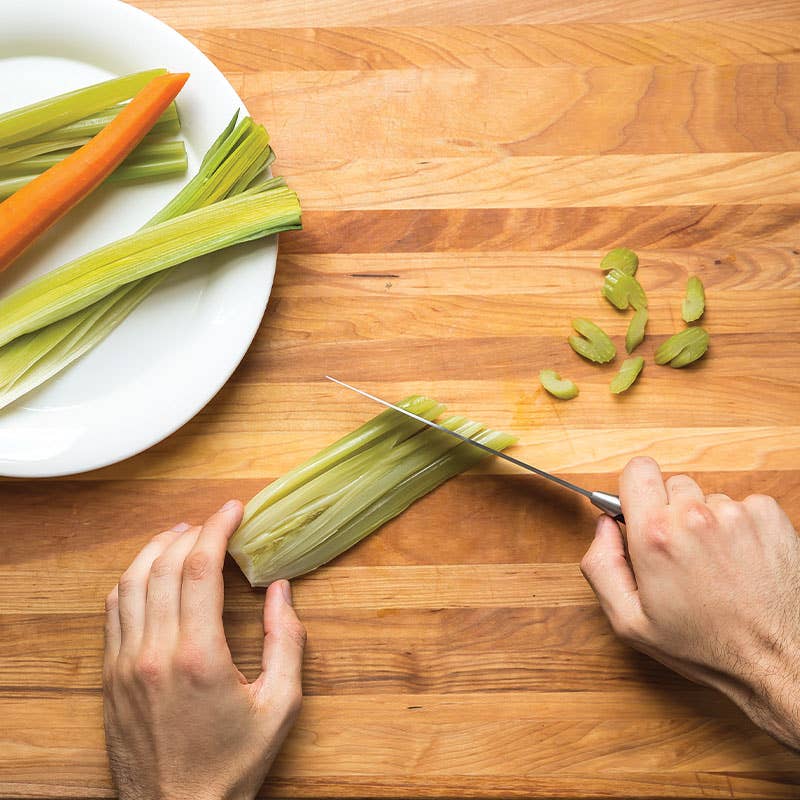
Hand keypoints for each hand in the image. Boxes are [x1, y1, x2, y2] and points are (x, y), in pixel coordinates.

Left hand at [103, 500, 306, 799]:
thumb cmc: (232, 764)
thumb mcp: (280, 706)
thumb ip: (286, 642)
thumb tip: (280, 590)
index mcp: (198, 656)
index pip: (199, 568)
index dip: (216, 529)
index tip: (233, 510)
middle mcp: (154, 653)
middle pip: (163, 566)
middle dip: (190, 532)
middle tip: (215, 521)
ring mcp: (125, 664)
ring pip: (131, 583)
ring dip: (155, 549)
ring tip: (182, 535)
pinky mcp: (111, 677)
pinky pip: (113, 611)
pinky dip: (131, 579)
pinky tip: (149, 572)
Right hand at [581, 457, 799, 748]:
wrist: (777, 661)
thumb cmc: (706, 646)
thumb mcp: (630, 622)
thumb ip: (601, 565)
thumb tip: (604, 526)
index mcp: (656, 536)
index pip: (637, 470)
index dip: (635, 489)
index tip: (641, 510)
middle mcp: (695, 517)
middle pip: (672, 484)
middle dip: (671, 511)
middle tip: (680, 552)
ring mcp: (736, 514)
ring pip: (708, 498)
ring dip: (707, 521)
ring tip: (716, 563)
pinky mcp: (769, 518)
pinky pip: (743, 505)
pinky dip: (740, 526)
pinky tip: (741, 560)